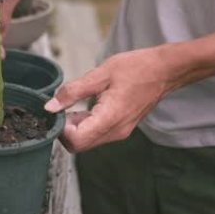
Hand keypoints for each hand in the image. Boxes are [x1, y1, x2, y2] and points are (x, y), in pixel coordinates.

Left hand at [45, 45, 186, 151]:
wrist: (165, 71)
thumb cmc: (136, 68)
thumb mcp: (100, 74)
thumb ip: (73, 91)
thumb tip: (50, 107)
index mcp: (110, 118)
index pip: (75, 141)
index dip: (60, 129)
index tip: (56, 111)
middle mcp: (115, 131)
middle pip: (79, 145)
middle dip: (64, 129)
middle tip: (61, 106)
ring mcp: (119, 132)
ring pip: (87, 141)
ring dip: (74, 127)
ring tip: (73, 104)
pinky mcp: (120, 129)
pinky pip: (96, 134)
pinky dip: (84, 125)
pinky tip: (83, 108)